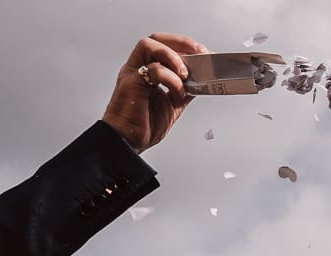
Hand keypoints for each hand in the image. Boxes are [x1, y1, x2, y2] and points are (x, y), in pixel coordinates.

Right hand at [101, 33, 206, 151]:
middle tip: (199, 54)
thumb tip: (202, 82)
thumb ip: (184, 91)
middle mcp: (137, 68)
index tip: (202, 53)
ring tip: (185, 74)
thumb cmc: (143, 125)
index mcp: (146, 71)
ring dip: (173, 57)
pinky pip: (153, 70)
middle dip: (180, 43)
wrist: (127, 141)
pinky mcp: (131, 84)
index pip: (162, 46)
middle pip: (155, 39)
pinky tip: (178, 92)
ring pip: (149, 46)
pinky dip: (171, 78)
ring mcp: (132, 74)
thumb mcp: (172, 105)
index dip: (183, 45)